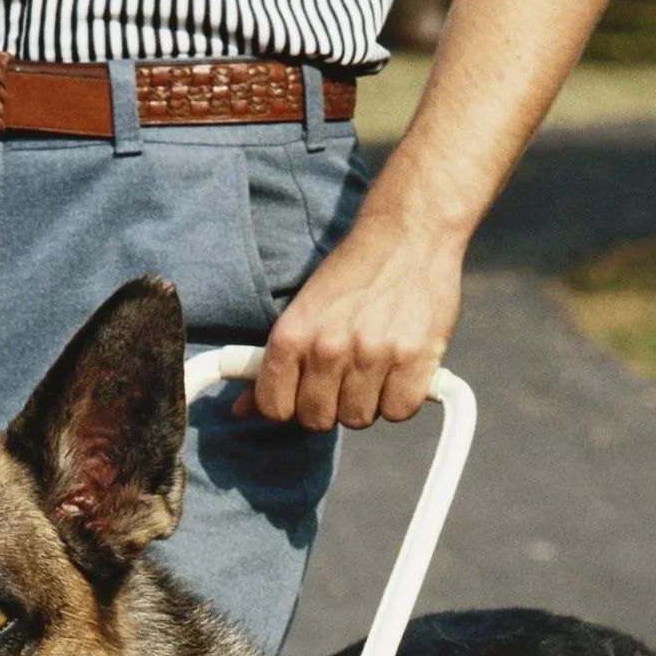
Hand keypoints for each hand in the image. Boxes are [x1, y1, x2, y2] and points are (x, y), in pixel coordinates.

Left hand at [246, 211, 463, 430]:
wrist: (408, 234)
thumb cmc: (353, 273)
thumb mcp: (303, 310)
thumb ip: (275, 362)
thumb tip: (241, 410)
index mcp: (292, 335)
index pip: (274, 408)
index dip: (290, 405)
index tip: (305, 391)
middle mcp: (328, 348)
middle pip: (317, 420)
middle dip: (330, 405)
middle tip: (345, 374)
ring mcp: (372, 355)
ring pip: (359, 419)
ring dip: (367, 401)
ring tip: (375, 365)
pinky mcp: (414, 360)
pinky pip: (398, 412)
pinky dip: (400, 397)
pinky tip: (400, 368)